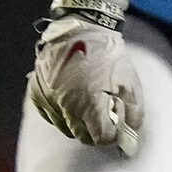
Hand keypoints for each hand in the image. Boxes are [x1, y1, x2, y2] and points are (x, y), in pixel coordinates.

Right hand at [28, 11, 140, 154]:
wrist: (80, 31)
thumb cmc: (109, 58)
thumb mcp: (130, 85)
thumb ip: (133, 116)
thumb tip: (131, 139)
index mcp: (90, 104)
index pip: (100, 138)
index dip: (112, 135)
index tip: (117, 127)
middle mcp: (65, 106)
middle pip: (82, 136)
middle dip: (96, 131)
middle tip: (105, 117)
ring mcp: (48, 100)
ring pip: (66, 128)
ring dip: (80, 123)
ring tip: (90, 104)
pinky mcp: (37, 93)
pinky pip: (51, 116)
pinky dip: (63, 114)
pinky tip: (74, 100)